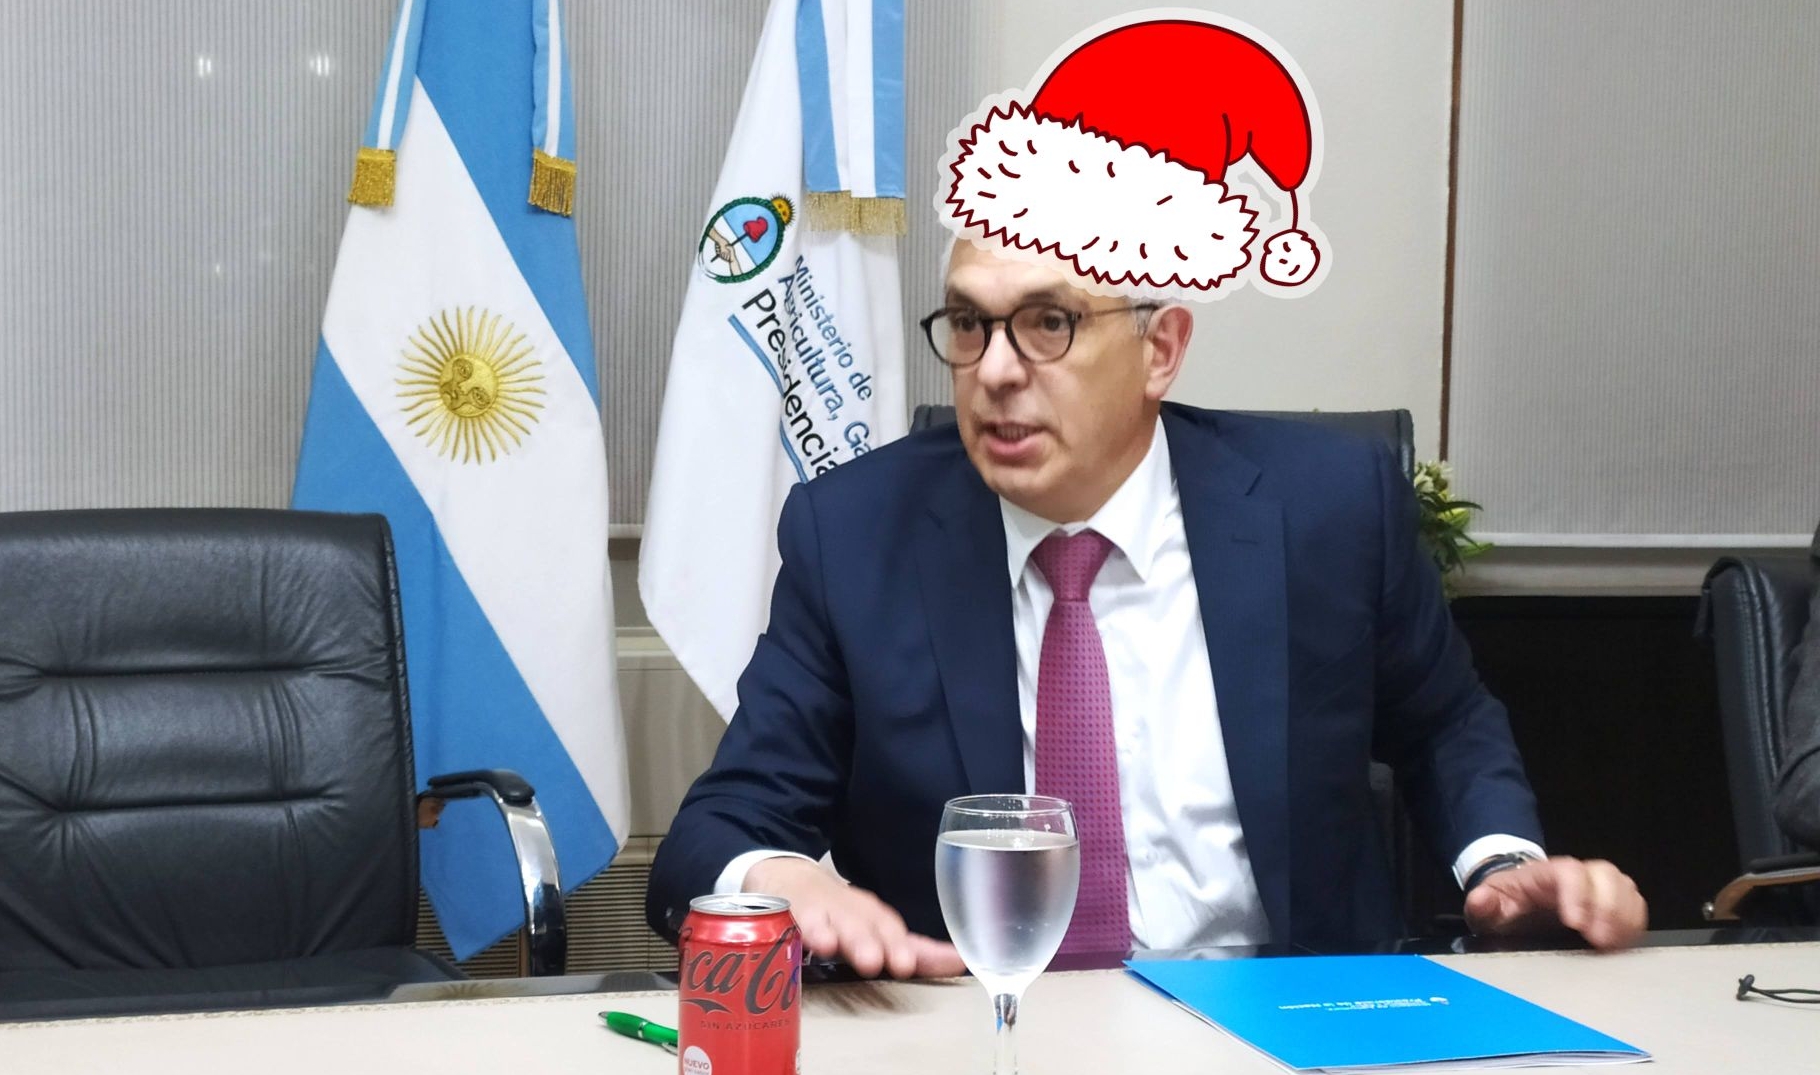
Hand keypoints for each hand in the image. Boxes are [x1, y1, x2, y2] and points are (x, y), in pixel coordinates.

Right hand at [744, 857, 965, 978]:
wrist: (786, 878)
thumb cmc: (837, 913)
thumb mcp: (874, 931)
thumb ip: (913, 950)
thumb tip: (960, 960)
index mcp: (876, 917)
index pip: (903, 932)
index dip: (927, 950)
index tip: (952, 961)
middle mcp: (855, 911)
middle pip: (874, 926)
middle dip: (889, 944)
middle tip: (902, 964)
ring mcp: (826, 909)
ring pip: (843, 922)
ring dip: (857, 939)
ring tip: (869, 959)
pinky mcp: (796, 907)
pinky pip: (804, 918)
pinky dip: (813, 929)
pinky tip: (821, 943)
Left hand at [1462, 855, 1646, 949]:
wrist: (1521, 903)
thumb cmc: (1508, 904)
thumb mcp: (1489, 904)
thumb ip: (1482, 903)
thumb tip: (1480, 901)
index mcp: (1546, 873)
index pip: (1569, 873)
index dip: (1577, 895)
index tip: (1576, 924)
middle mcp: (1578, 875)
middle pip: (1605, 875)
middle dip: (1607, 908)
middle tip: (1600, 941)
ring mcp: (1598, 886)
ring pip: (1624, 886)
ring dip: (1624, 916)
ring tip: (1613, 945)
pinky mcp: (1614, 902)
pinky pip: (1635, 904)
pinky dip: (1634, 923)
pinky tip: (1623, 943)